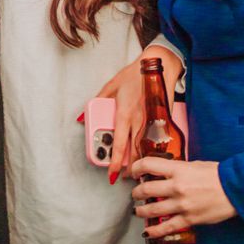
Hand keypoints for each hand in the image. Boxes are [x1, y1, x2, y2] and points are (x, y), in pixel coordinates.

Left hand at [94, 45, 181, 183]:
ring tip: (137, 171)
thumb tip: (81, 117)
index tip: (111, 174)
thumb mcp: (111, 86)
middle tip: (125, 177)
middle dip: (130, 167)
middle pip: (134, 151)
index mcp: (124, 113)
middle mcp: (138, 119)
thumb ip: (96, 102)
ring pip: (146, 147)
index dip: (114, 161)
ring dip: (141, 160)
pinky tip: (151, 156)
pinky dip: (153, 149)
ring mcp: (151, 120)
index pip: (118, 144)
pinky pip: (156, 138)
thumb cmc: (134, 74)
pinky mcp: (161, 118)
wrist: (158, 66)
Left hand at [131, 157, 236, 235]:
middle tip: (136, 193)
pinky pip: (167, 227)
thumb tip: (166, 171)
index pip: (148, 165)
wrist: (235, 190)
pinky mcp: (189, 219)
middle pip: (146, 189)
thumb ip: (178, 169)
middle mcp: (176, 186)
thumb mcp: (195, 165)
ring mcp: (181, 204)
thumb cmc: (218, 175)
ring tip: (138, 211)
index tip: (134, 172)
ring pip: (152, 210)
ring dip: (141, 211)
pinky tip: (148, 231)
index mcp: (178, 169)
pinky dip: (155, 231)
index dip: (136, 167)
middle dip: (136, 192)